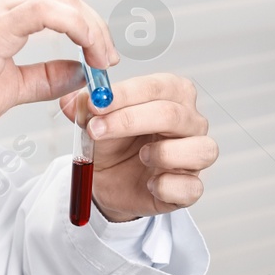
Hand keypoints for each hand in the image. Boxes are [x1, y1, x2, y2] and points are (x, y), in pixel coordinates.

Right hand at [0, 0, 115, 169]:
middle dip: (96, 27)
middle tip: (108, 60)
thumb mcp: (9, 87)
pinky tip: (89, 52)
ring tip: (103, 60)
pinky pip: (49, 13)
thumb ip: (45, 77)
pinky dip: (78, 29)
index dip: (86, 27)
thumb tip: (78, 72)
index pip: (53, 4)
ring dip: (92, 30)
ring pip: (62, 0)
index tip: (100, 56)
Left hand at [60, 74, 216, 221]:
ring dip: (163, 153)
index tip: (94, 103)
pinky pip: (191, 187)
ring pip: (200, 149)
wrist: (108, 180)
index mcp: (173, 95)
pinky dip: (167, 186)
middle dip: (129, 121)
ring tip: (140, 156)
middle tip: (96, 129)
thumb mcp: (95, 121)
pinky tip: (149, 184)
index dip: (125, 94)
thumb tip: (75, 99)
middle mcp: (191, 122)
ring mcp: (196, 155)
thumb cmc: (112, 143)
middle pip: (172, 115)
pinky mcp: (191, 187)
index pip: (157, 86)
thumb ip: (85, 107)